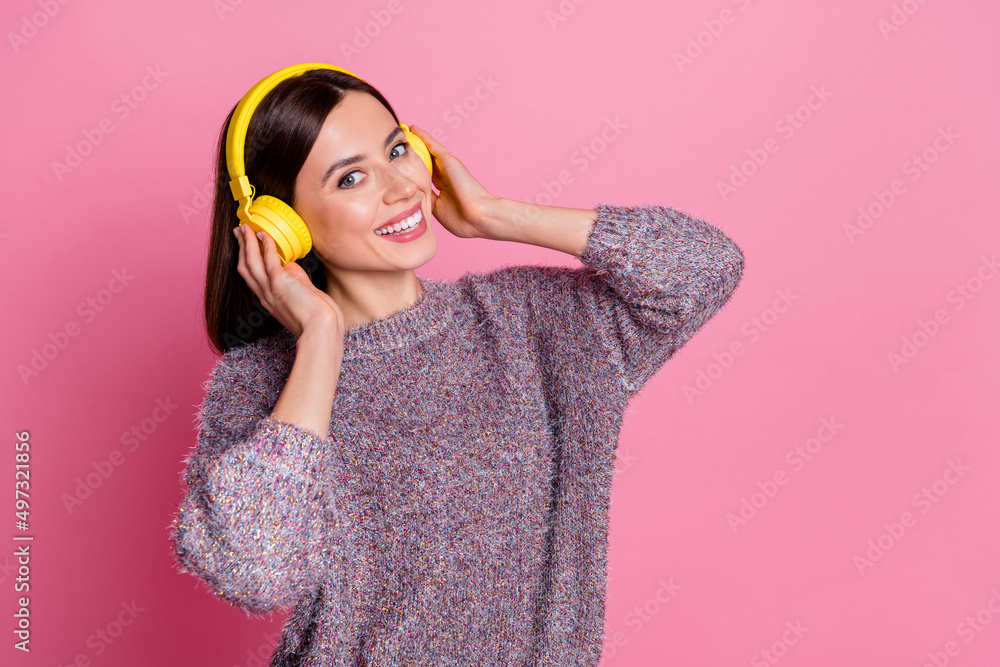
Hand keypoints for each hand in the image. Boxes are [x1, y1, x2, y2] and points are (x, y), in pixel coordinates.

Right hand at [232, 224, 344, 339]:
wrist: (322, 330)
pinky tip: (264, 235)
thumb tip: (291, 265)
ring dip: (247, 243)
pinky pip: (269, 260)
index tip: (247, 247)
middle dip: (241, 248)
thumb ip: (297, 280)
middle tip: (239, 231)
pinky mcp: (280, 284)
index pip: (252, 278)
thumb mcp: (304, 296)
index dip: (247, 261)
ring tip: (245, 228)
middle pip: (245, 268)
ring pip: (250, 262)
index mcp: (270, 301)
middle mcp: (265, 296)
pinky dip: (265, 246)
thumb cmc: (319, 319)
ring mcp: (270, 290)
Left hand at [407, 124, 502, 240]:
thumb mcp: (437, 210)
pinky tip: (414, 128)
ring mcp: (448, 167)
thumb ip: (426, 199)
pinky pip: (434, 145)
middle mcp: (446, 176)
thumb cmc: (462, 220)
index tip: (401, 167)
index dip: (414, 171)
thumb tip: (411, 193)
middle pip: (427, 161)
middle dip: (414, 154)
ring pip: (429, 151)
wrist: (478, 218)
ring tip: (403, 131)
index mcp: (443, 189)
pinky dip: (424, 136)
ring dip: (417, 141)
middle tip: (398, 146)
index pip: (426, 176)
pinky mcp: (449, 161)